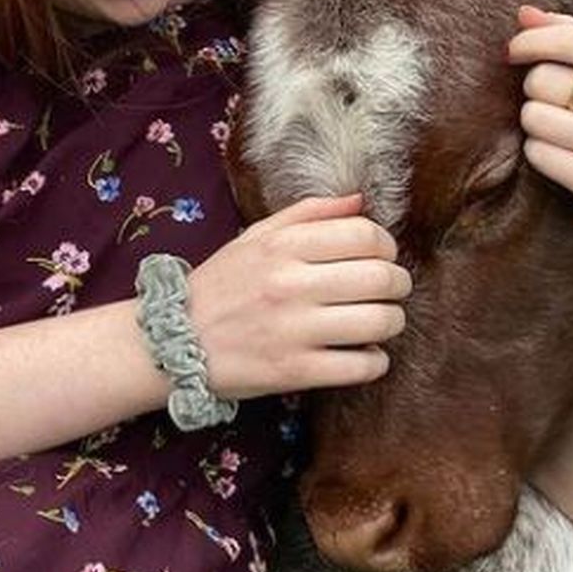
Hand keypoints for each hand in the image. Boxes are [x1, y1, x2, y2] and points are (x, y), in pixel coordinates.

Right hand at [187, 194, 410, 399]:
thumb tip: (359, 199)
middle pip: (381, 277)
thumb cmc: (221, 285)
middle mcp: (290, 284)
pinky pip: (363, 366)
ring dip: (392, 321)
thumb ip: (308, 213)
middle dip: (398, 283)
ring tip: (379, 321)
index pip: (364, 234)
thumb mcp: (256, 237)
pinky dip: (375, 360)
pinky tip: (363, 353)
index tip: (381, 256)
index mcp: (282, 246)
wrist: (174, 340)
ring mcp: (293, 330)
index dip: (385, 245)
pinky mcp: (294, 371)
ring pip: (380, 322)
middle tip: (390, 289)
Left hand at [507, 6, 572, 238]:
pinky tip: (566, 154)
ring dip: (536, 121)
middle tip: (559, 101)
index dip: (529, 42)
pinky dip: (540, 151)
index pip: (569, 40)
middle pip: (541, 80)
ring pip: (533, 117)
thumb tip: (524, 13)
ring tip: (565, 128)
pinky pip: (537, 153)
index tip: (513, 50)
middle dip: (536, 88)